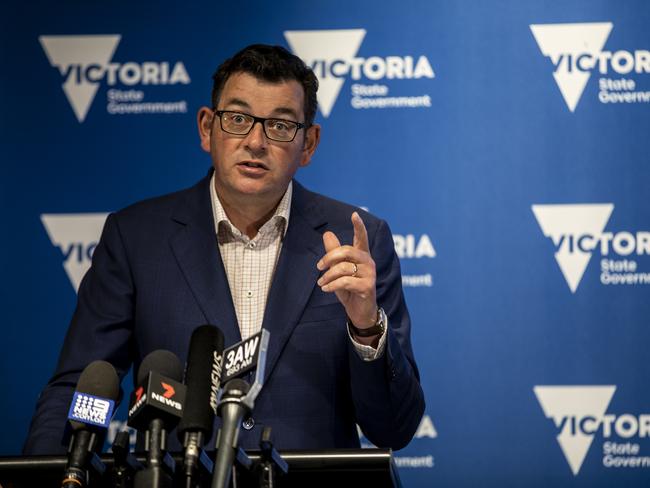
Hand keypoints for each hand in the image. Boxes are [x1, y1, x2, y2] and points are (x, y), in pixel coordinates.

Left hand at [317, 212, 377, 328]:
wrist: (359, 311)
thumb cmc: (349, 289)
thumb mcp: (338, 270)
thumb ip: (333, 253)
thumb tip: (327, 233)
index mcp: (362, 255)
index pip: (361, 238)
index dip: (359, 226)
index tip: (354, 214)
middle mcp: (368, 262)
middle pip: (347, 251)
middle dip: (329, 258)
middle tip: (318, 267)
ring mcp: (370, 275)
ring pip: (344, 268)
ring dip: (328, 276)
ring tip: (322, 283)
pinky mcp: (367, 287)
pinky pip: (346, 282)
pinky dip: (332, 285)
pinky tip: (326, 289)